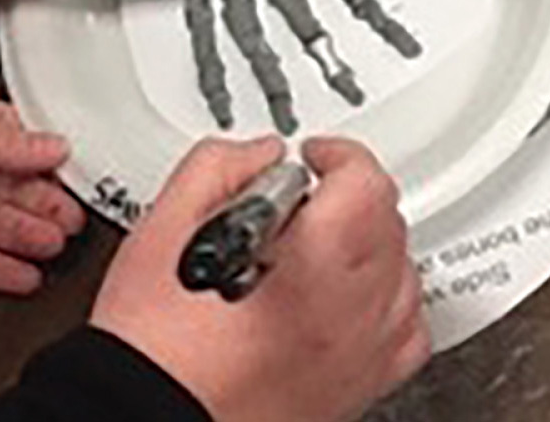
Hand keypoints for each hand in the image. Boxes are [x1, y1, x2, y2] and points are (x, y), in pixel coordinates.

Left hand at [0, 83, 83, 292]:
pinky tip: (27, 272)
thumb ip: (7, 144)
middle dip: (50, 203)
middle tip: (75, 218)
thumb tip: (57, 146)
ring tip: (55, 245)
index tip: (87, 176)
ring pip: (1, 225)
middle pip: (20, 188)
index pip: (26, 145)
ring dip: (32, 236)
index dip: (56, 163)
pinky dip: (3, 269)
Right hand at [91, 136, 428, 421]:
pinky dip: (389, 303)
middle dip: (349, 194)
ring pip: (403, 273)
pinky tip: (355, 295)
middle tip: (304, 198)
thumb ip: (218, 168)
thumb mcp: (165, 227)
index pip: (364, 183)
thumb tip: (259, 156)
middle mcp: (350, 312)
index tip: (313, 157)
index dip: (338, 154)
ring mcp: (359, 356)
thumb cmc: (153, 348)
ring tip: (325, 242)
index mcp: (312, 264)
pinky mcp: (355, 391)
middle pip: (386, 221)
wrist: (144, 420)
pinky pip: (405, 333)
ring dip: (372, 243)